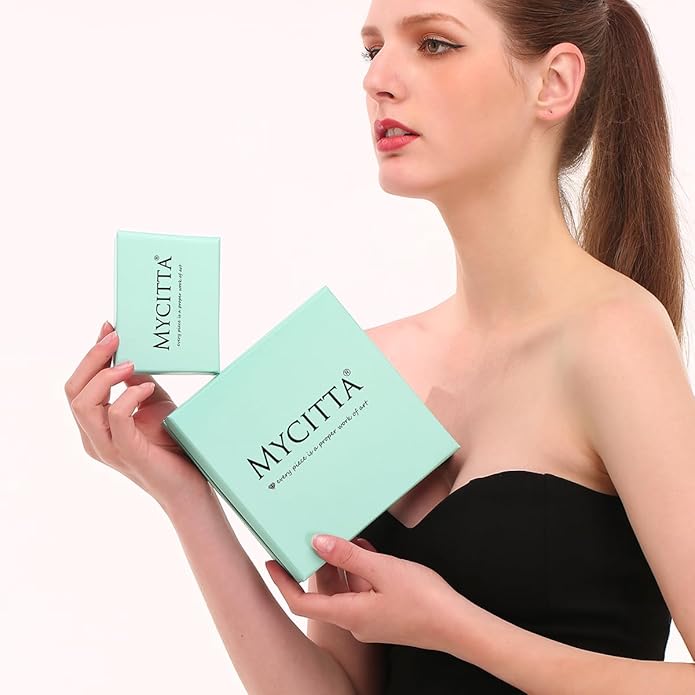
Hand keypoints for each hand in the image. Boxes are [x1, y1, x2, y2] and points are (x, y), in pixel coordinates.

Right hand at [64, 321, 210, 507]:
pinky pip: (115, 419)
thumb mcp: (152, 402)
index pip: (78, 384)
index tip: (109, 327)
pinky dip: (127, 397)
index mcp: (95, 424)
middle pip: (73, 390)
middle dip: (92, 358)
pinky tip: (146, 388)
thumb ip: (136, 381)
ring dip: (105, 376)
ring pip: (83, 404)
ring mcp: (107, 447)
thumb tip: (129, 350)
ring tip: (130, 362)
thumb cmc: (171, 443)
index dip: (91, 354)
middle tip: (116, 336)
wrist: (191, 482)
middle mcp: (94, 436)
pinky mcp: (127, 453)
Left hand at [265, 533, 457, 650]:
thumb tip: (318, 542)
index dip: (283, 582)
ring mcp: (371, 619)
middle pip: (326, 591)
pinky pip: (364, 591)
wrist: (459, 625)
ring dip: (345, 564)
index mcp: (349, 613)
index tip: (272, 561)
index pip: (302, 602)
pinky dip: (362, 571)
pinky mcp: (385, 615)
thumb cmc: (424, 600)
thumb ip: (348, 556)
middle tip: (316, 536)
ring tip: (347, 538)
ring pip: (347, 588)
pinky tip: (369, 551)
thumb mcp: (383, 569)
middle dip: (321, 563)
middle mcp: (355, 620)